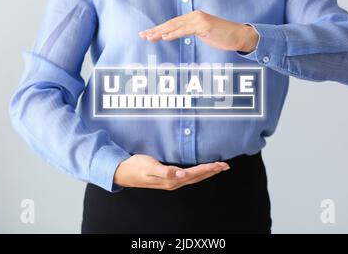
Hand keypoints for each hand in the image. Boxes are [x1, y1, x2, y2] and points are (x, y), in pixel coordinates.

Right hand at [114, 154, 229, 190]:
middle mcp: (173, 183)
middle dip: (212, 172)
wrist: (123, 172)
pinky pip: (188, 176)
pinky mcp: (168, 178)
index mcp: (171, 180)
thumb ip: (165, 171)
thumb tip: (180, 175)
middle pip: (197, 177)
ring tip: (217, 168)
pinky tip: (200, 171)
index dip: (207, 169)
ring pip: (194, 178)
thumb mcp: (149, 167)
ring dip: (207, 173)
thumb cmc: (135, 168)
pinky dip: (197, 173)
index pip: (194, 174)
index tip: (219, 164)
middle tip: (225, 166)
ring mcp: (171, 182)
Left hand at [139, 10, 258, 52]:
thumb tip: (180, 34)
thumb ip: (192, 32)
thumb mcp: (204, 34)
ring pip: (175, 26)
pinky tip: (165, 37)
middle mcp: (193, 16)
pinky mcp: (203, 25)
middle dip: (155, 30)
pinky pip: (186, 30)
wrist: (239, 35)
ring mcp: (198, 19)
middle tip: (142, 36)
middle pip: (170, 24)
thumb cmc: (223, 36)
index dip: (159, 29)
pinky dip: (174, 33)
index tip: (147, 34)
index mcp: (193, 18)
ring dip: (161, 32)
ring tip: (149, 37)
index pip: (172, 24)